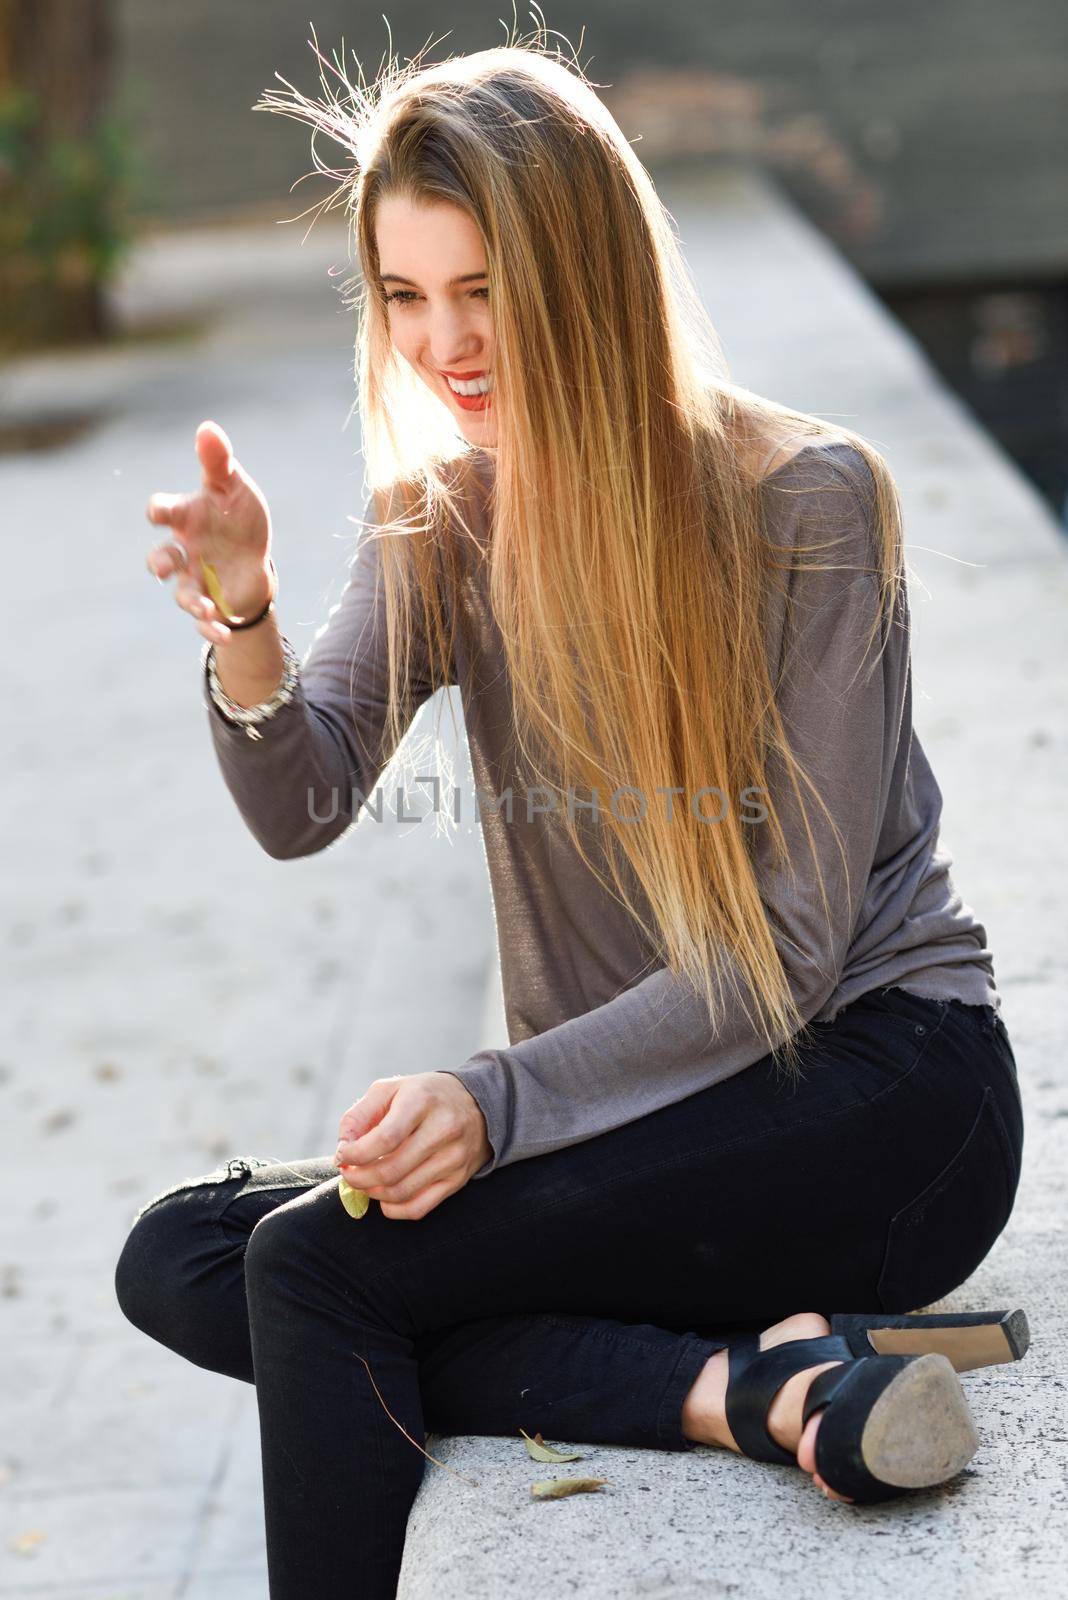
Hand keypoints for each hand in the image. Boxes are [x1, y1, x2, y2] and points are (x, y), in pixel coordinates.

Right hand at [145, 419, 274, 645]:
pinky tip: (223, 631)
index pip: (164, 511)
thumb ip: (218, 462)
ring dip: (191, 602)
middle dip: (160, 564)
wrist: (252, 555)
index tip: (158, 513)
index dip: (158, 511)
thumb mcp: (233, 487)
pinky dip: (210, 630)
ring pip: (182, 594)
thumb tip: (207, 428)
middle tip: (164, 568)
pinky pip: (204, 622)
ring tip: (207, 607)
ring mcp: (196, 578)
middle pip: (161, 559)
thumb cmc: (236, 515)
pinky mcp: (211, 602)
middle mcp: (185, 550)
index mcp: (187, 518)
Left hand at [333, 1072, 492, 1219]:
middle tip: (348, 1173)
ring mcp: (453, 1157)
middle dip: (358, 1178)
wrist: (478, 1105)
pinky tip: (383, 1197)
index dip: (355, 1154)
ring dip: (372, 1193)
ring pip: (401, 1192)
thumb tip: (343, 1148)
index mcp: (422, 1100)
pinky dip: (393, 1209)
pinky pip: (419, 1208)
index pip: (384, 1139)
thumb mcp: (390, 1090)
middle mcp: (443, 1128)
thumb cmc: (423, 1097)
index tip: (343, 1157)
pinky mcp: (458, 1179)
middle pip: (390, 1170)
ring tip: (364, 1181)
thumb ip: (359, 1115)